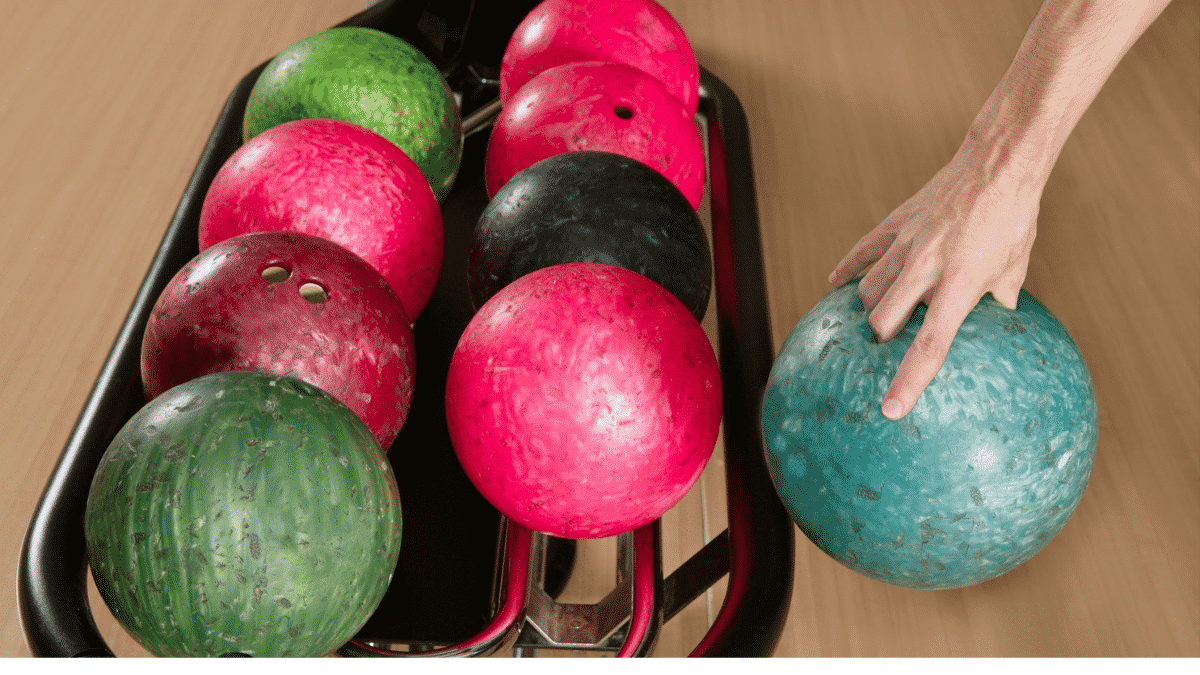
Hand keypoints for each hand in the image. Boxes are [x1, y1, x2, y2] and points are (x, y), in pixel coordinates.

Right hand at [828, 141, 1041, 419]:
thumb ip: (998, 298)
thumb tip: (995, 317)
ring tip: (875, 319)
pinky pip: (861, 254)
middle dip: (882, 342)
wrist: (997, 163)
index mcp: (959, 285)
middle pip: (882, 321)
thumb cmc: (1012, 216)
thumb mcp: (1015, 265)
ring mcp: (905, 245)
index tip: (891, 410)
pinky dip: (846, 272)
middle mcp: (926, 268)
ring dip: (868, 309)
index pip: (929, 346)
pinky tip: (836, 285)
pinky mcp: (895, 224)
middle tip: (889, 349)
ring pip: (866, 291)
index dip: (908, 382)